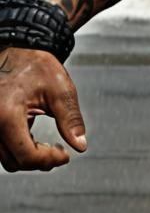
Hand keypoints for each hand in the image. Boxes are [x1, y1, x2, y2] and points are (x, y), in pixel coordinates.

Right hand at [0, 47, 87, 171]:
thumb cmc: (38, 66)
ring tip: (50, 147)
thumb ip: (71, 120)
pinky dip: (19, 149)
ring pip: (6, 158)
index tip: (66, 155)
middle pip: (14, 161)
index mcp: (7, 114)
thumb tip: (80, 145)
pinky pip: (2, 148)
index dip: (48, 160)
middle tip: (60, 152)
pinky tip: (36, 141)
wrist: (18, 51)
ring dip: (28, 157)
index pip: (25, 155)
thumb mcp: (61, 90)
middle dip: (40, 161)